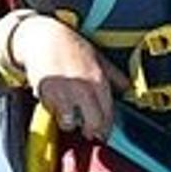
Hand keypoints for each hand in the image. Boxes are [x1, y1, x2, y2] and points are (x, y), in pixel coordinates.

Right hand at [15, 12, 116, 141]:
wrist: (43, 38)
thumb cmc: (70, 45)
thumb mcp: (98, 57)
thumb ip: (114, 75)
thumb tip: (127, 87)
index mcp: (98, 80)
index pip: (108, 114)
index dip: (106, 128)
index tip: (103, 133)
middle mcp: (83, 88)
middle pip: (92, 125)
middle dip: (91, 132)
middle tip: (88, 132)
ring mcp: (64, 93)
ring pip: (69, 123)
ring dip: (69, 121)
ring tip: (69, 110)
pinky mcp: (46, 95)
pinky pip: (53, 112)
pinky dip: (54, 110)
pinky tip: (56, 98)